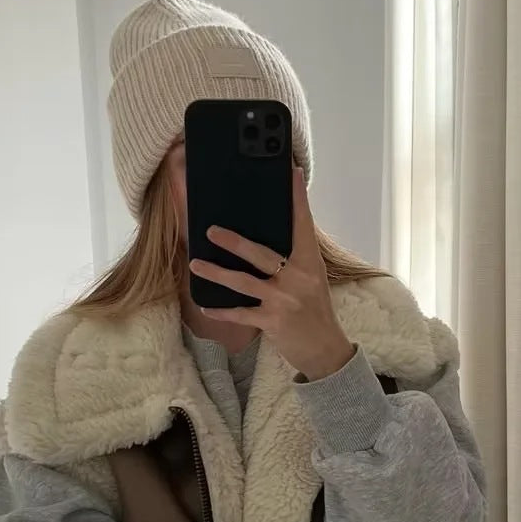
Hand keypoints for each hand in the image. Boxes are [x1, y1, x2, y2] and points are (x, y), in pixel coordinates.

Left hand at [188, 167, 356, 381]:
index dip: (297, 198)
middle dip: (234, 242)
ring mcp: (285, 301)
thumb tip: (273, 231)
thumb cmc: (314, 309)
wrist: (325, 350)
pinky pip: (241, 313)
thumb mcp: (312, 277)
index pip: (303, 224)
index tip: (291, 172)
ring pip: (244, 282)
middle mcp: (298, 278)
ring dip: (216, 273)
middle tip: (210, 230)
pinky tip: (205, 305)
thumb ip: (295, 255)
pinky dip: (221, 310)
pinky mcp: (272, 322)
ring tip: (195, 264)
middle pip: (261, 254)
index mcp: (309, 262)